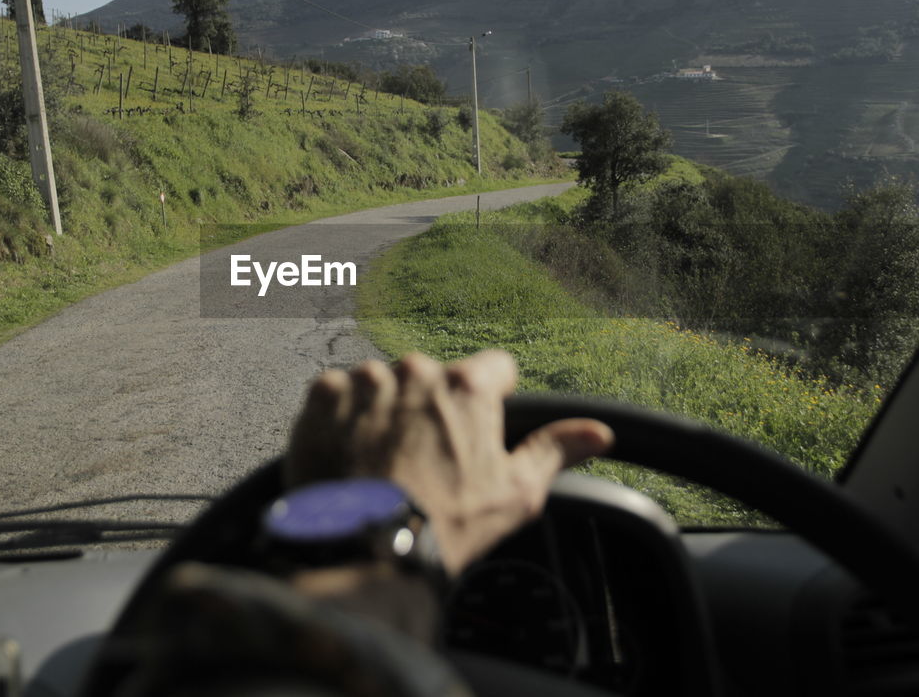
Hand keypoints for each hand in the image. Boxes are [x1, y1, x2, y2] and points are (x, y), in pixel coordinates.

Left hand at [286, 350, 614, 575]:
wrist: (365, 550)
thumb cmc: (445, 523)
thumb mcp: (515, 492)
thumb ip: (555, 449)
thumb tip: (597, 432)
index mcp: (469, 387)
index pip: (493, 368)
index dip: (491, 399)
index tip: (478, 428)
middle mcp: (416, 370)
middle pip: (432, 378)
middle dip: (430, 409)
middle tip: (424, 460)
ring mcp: (365, 381)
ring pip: (382, 386)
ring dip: (383, 412)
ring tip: (381, 463)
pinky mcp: (321, 397)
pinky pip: (336, 396)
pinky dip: (340, 420)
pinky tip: (348, 458)